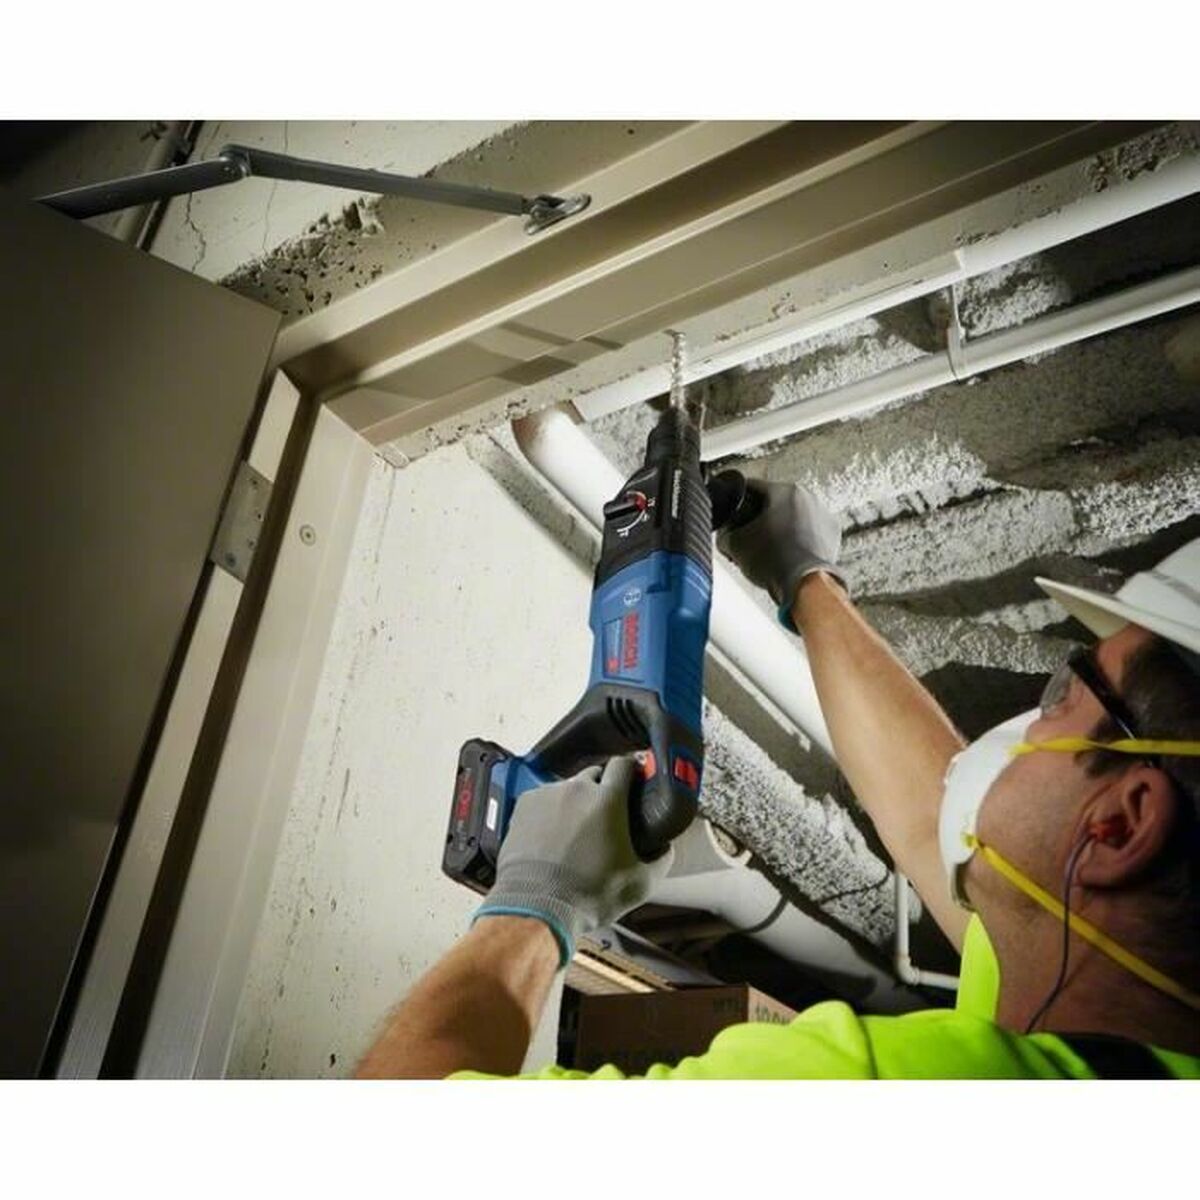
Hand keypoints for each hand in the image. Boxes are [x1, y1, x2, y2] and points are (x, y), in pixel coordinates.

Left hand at [473, 758, 673, 966]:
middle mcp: (576, 790)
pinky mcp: (524, 805)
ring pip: (568, 789)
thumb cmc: (587, 895)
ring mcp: (547, 795)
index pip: (625, 764)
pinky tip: (552, 836)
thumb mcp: (640, 883)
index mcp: (608, 800)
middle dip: (602, 791)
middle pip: (595, 775)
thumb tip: (665, 846)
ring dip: (575, 803)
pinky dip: (550, 812)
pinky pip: (544, 799)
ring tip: (575, 833)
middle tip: (604, 817)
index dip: (632, 770)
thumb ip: (661, 858)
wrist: (537, 906)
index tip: (634, 780)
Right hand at [717, 478, 844, 625]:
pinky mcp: (832, 536)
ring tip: (767, 549)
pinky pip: (808, 532)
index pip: (751, 487)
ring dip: (780, 528)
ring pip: (793, 516)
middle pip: (774, 502)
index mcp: (784, 491)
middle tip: (747, 535)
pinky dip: (797, 540)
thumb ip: (725, 534)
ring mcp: (823, 516)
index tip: (732, 510)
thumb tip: (725, 535)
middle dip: (759, 517)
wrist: (803, 584)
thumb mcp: (734, 545)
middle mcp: (807, 498)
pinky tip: (785, 555)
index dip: (736, 500)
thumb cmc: (774, 561)